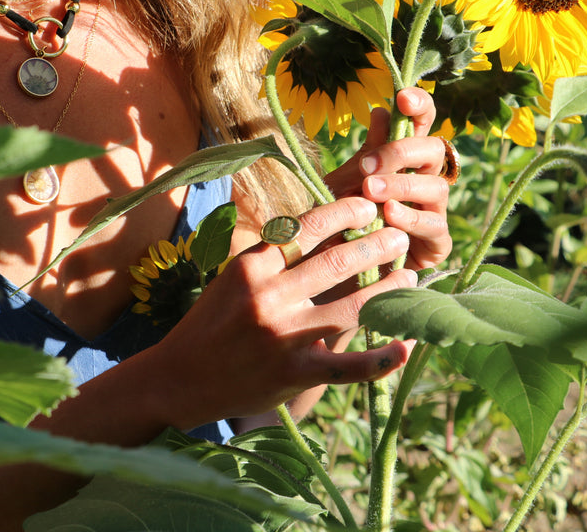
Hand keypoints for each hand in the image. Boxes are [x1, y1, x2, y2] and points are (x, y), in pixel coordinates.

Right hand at [152, 197, 416, 426]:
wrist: (178, 379)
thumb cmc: (208, 324)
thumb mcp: (231, 280)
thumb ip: (271, 259)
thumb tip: (323, 232)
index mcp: (250, 266)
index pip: (307, 228)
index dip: (345, 213)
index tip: (368, 207)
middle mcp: (268, 297)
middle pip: (338, 262)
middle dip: (377, 245)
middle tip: (399, 236)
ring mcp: (283, 337)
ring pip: (353, 307)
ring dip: (389, 289)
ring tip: (408, 276)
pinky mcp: (294, 374)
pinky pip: (349, 367)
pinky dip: (381, 358)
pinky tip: (405, 347)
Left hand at [325, 88, 451, 269]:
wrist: (337, 270)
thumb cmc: (344, 219)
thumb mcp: (347, 182)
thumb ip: (369, 151)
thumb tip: (381, 111)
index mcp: (407, 160)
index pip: (423, 124)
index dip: (419, 106)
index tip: (402, 97)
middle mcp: (426, 181)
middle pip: (434, 150)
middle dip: (402, 152)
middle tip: (368, 165)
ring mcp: (434, 212)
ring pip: (436, 187)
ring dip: (403, 186)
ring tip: (371, 191)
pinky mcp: (436, 244)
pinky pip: (433, 226)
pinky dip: (411, 219)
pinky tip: (389, 215)